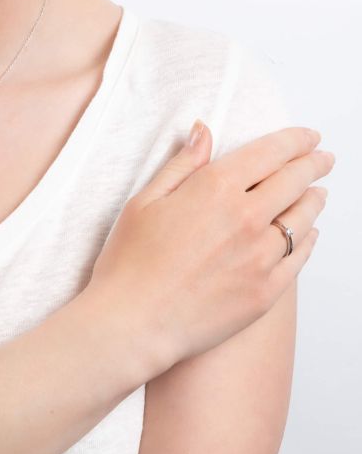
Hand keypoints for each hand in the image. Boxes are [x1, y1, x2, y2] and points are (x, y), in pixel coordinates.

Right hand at [83, 122, 333, 376]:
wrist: (134, 321)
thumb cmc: (130, 260)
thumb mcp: (145, 200)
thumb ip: (182, 164)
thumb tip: (203, 131)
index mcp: (215, 188)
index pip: (270, 153)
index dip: (295, 140)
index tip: (308, 136)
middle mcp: (246, 218)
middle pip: (295, 181)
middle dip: (314, 164)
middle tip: (323, 158)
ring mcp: (261, 256)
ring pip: (304, 218)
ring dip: (315, 199)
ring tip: (318, 193)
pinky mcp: (266, 291)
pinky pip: (300, 257)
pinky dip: (309, 239)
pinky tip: (309, 233)